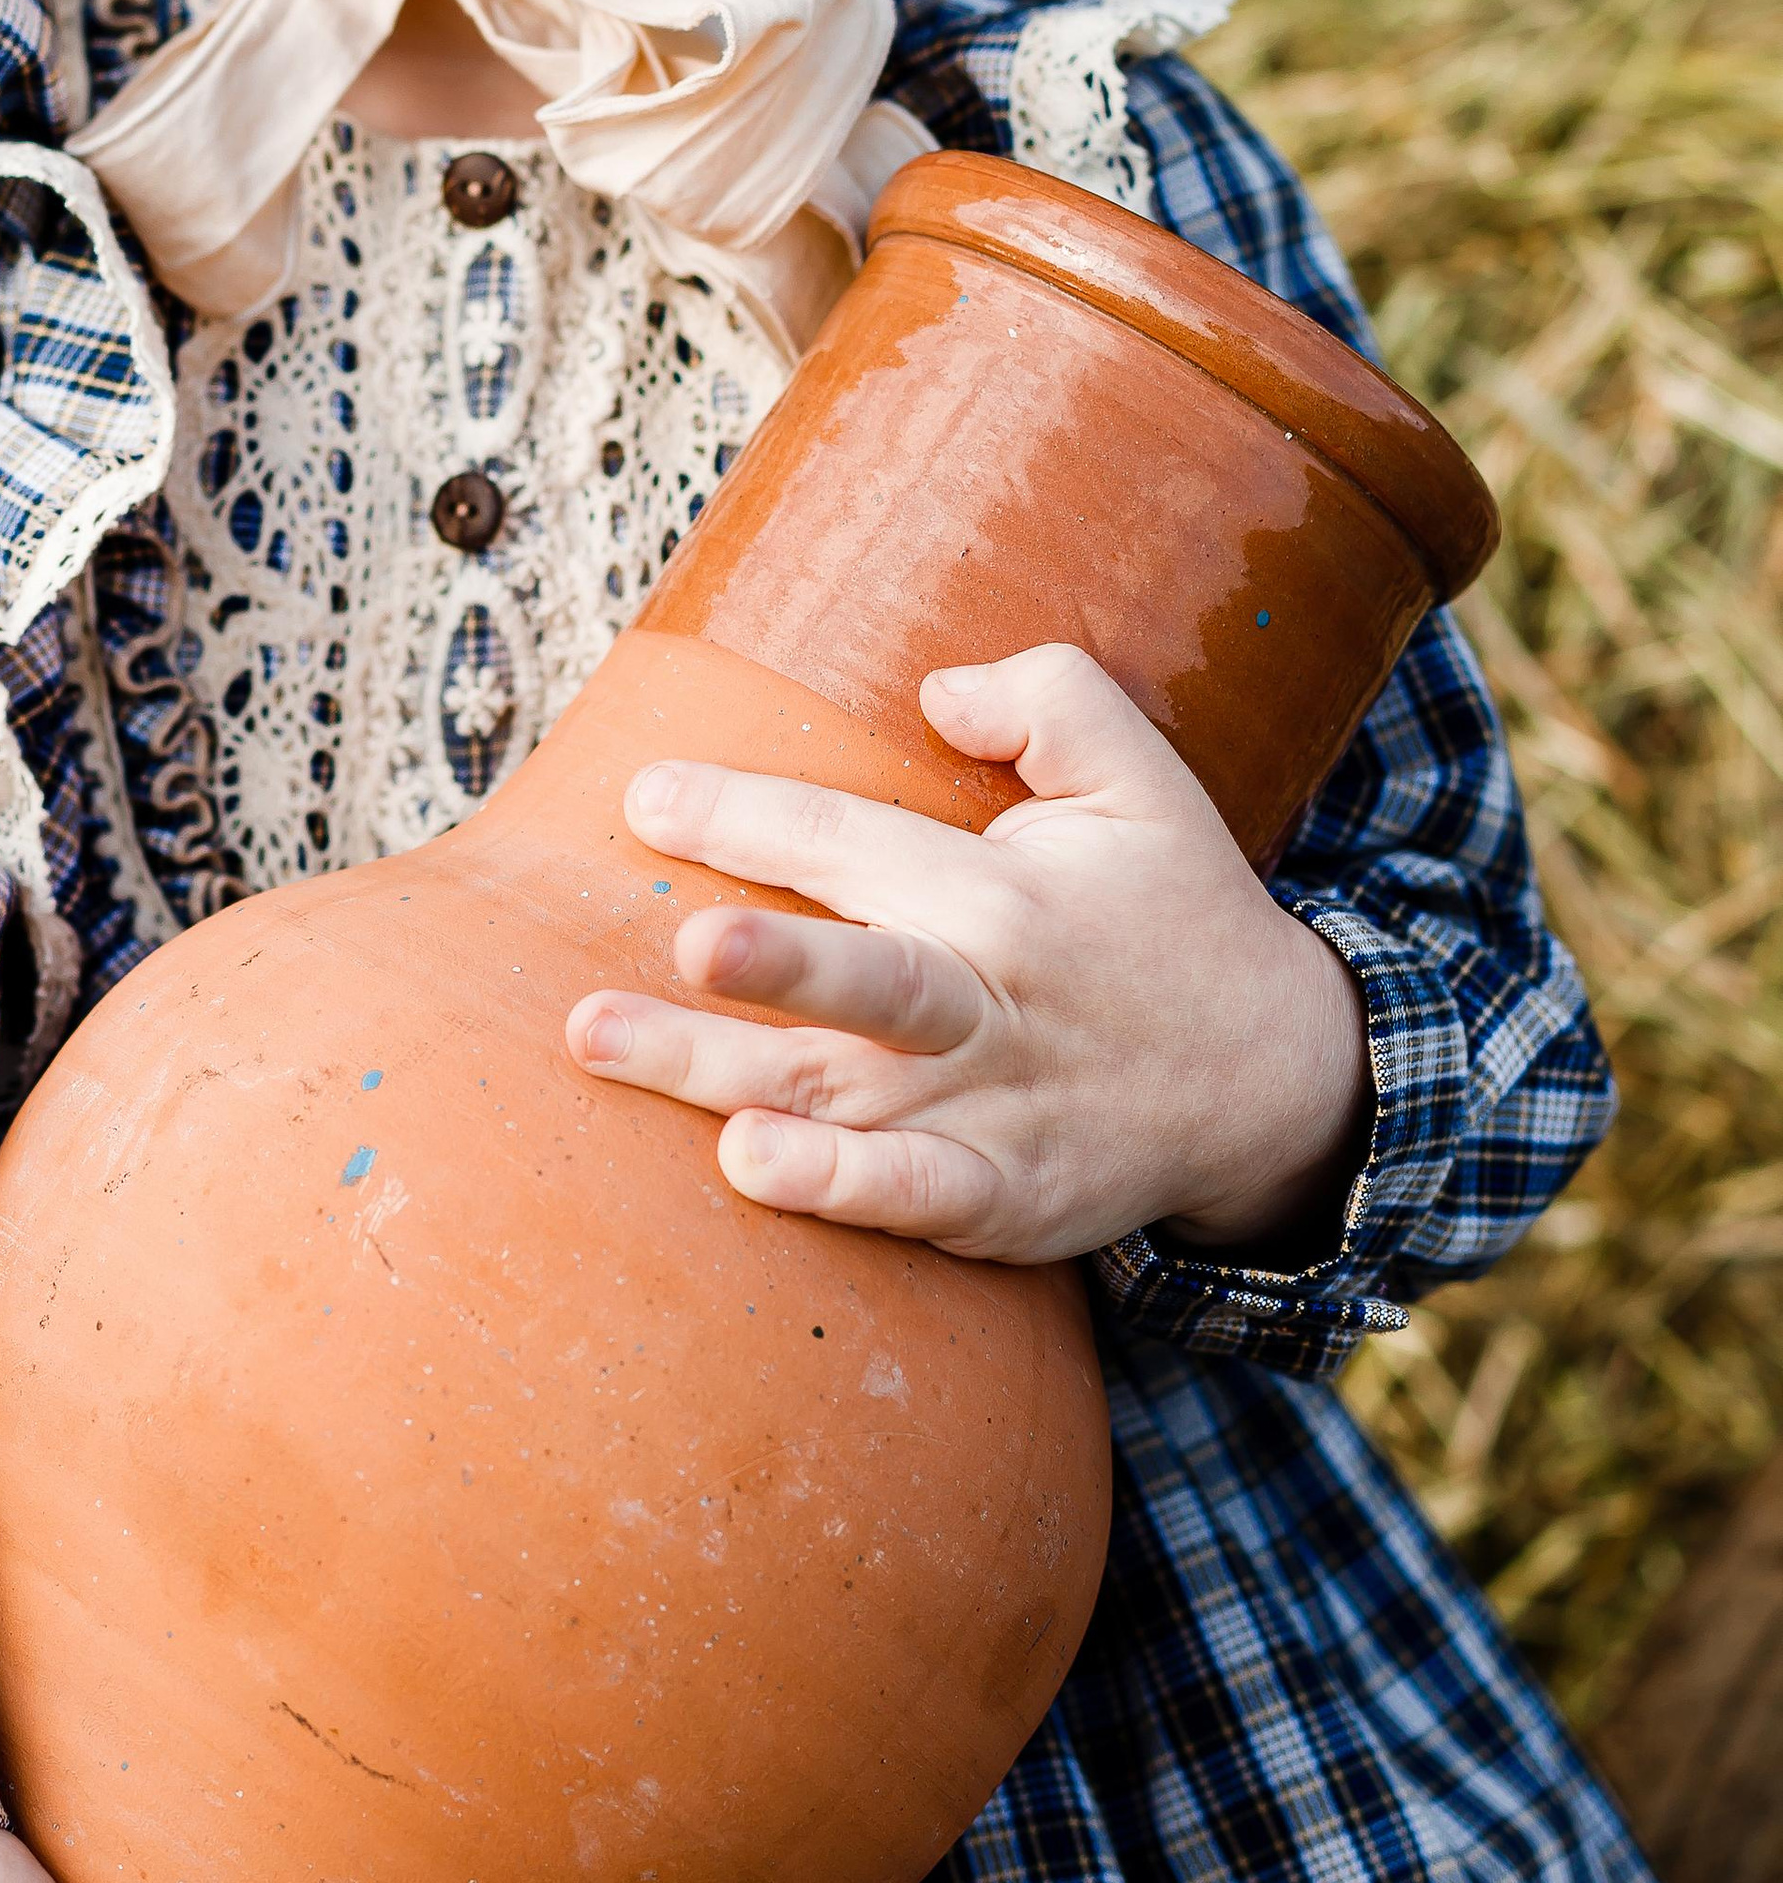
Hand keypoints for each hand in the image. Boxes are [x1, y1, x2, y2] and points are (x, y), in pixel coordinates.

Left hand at [565, 642, 1370, 1264]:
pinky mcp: (1000, 1195)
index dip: (747, 818)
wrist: (1277, 1080)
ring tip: (604, 1044)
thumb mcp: (1143, 776)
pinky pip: (910, 1194)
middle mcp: (985, 1001)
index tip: (644, 797)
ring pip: (837, 1090)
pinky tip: (746, 1165)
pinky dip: (836, 1186)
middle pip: (867, 978)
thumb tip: (935, 687)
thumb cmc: (1177, 910)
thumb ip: (1049, 700)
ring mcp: (988, 1108)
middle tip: (685, 944)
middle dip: (776, 965)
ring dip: (718, 1072)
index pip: (853, 842)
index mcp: (1003, 892)